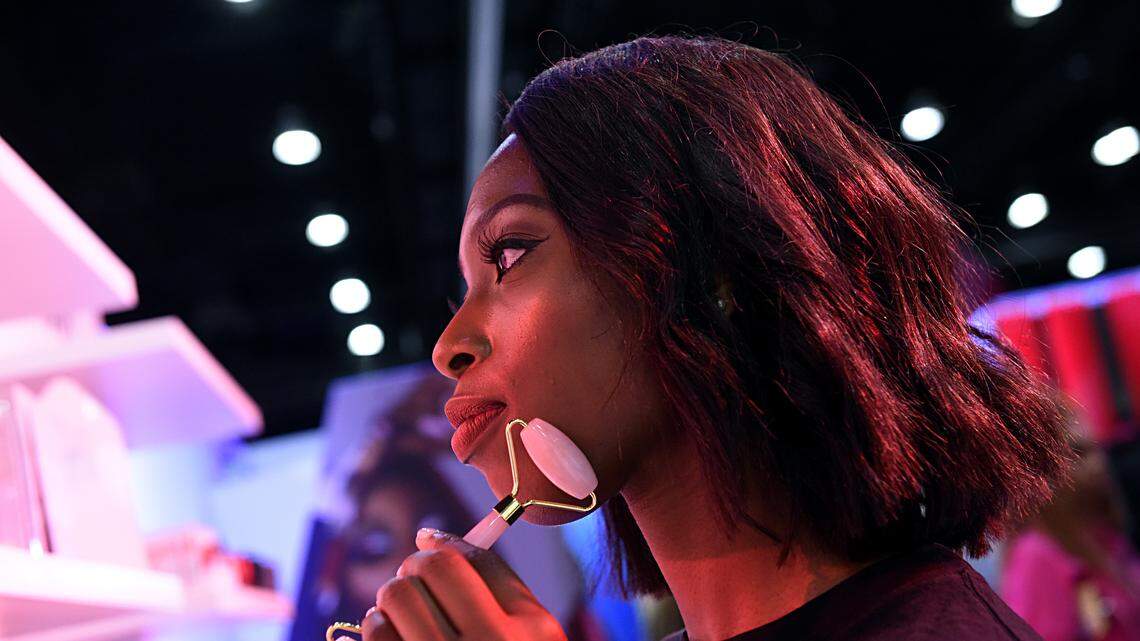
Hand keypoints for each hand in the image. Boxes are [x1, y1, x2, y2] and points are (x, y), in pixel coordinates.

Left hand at [358, 528, 567, 640]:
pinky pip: (373, 638)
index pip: (451, 562)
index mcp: (522, 633)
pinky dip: (379, 634)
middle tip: (422, 591)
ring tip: (412, 624)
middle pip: (416, 576)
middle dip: (412, 575)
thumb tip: (429, 534)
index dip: (435, 554)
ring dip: (392, 606)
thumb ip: (493, 576)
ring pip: (388, 604)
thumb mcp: (532, 629)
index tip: (434, 560)